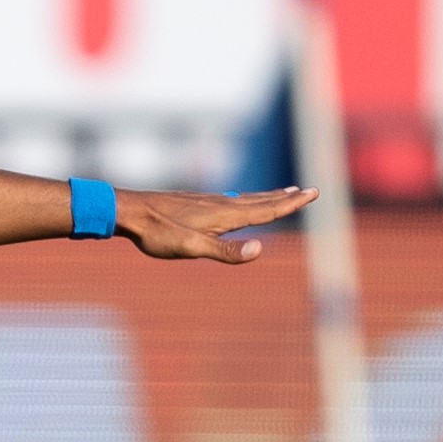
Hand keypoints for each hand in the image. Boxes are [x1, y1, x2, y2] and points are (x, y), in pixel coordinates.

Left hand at [115, 187, 314, 263]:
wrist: (130, 211)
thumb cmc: (159, 232)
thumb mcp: (192, 247)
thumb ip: (226, 251)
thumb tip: (259, 249)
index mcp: (225, 214)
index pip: (265, 209)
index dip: (290, 204)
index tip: (312, 193)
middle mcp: (221, 204)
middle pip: (261, 200)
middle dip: (286, 198)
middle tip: (308, 190)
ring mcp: (209, 202)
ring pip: (247, 199)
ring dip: (268, 196)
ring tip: (284, 192)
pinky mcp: (197, 203)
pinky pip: (232, 200)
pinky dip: (247, 199)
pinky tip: (241, 202)